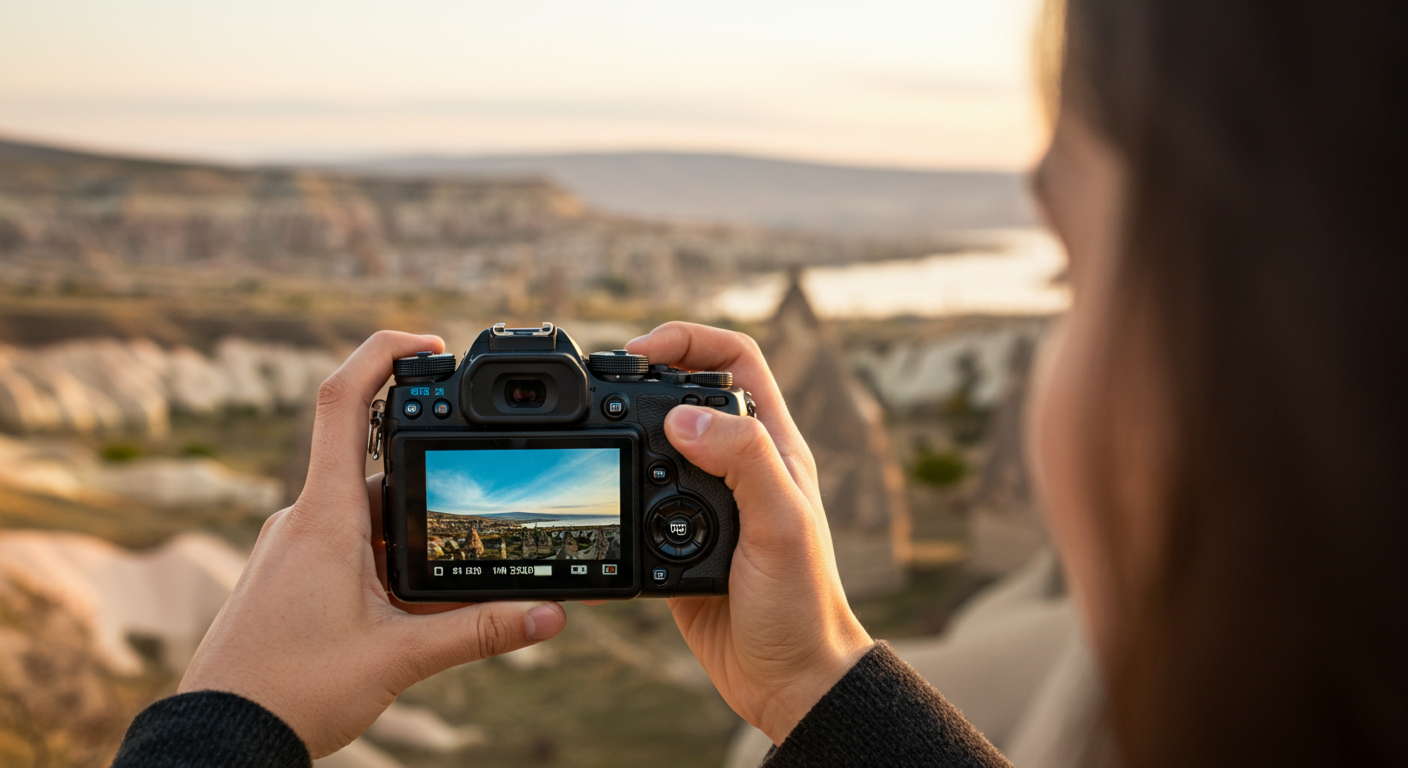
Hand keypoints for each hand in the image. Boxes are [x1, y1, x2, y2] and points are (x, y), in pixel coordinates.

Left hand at [179, 331, 566, 757]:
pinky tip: (403, 608)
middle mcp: (304, 519)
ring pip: (368, 513)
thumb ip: (481, 632)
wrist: (221, 736)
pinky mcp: (290, 573)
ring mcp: (293, 545)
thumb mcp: (401, 658)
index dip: (383, 354)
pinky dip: (386, 559)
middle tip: (472, 510)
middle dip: (429, 484)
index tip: (429, 343)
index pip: (342, 403)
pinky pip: (349, 544)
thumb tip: (550, 613)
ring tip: (434, 586)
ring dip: (410, 534)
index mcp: (324, 517)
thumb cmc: (291, 692)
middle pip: (376, 465)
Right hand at [626, 322, 872, 744]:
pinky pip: (638, 500)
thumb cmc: (804, 605)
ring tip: (597, 435)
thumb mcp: (781, 525)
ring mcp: (705, 503)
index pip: (736, 360)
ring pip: (657, 443)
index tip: (640, 352)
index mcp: (774, 448)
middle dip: (645, 377)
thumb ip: (742, 460)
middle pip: (688, 391)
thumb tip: (680, 416)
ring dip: (626, 433)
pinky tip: (602, 497)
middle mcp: (740, 466)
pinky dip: (616, 490)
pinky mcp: (676, 541)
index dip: (690, 341)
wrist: (788, 681)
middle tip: (605, 386)